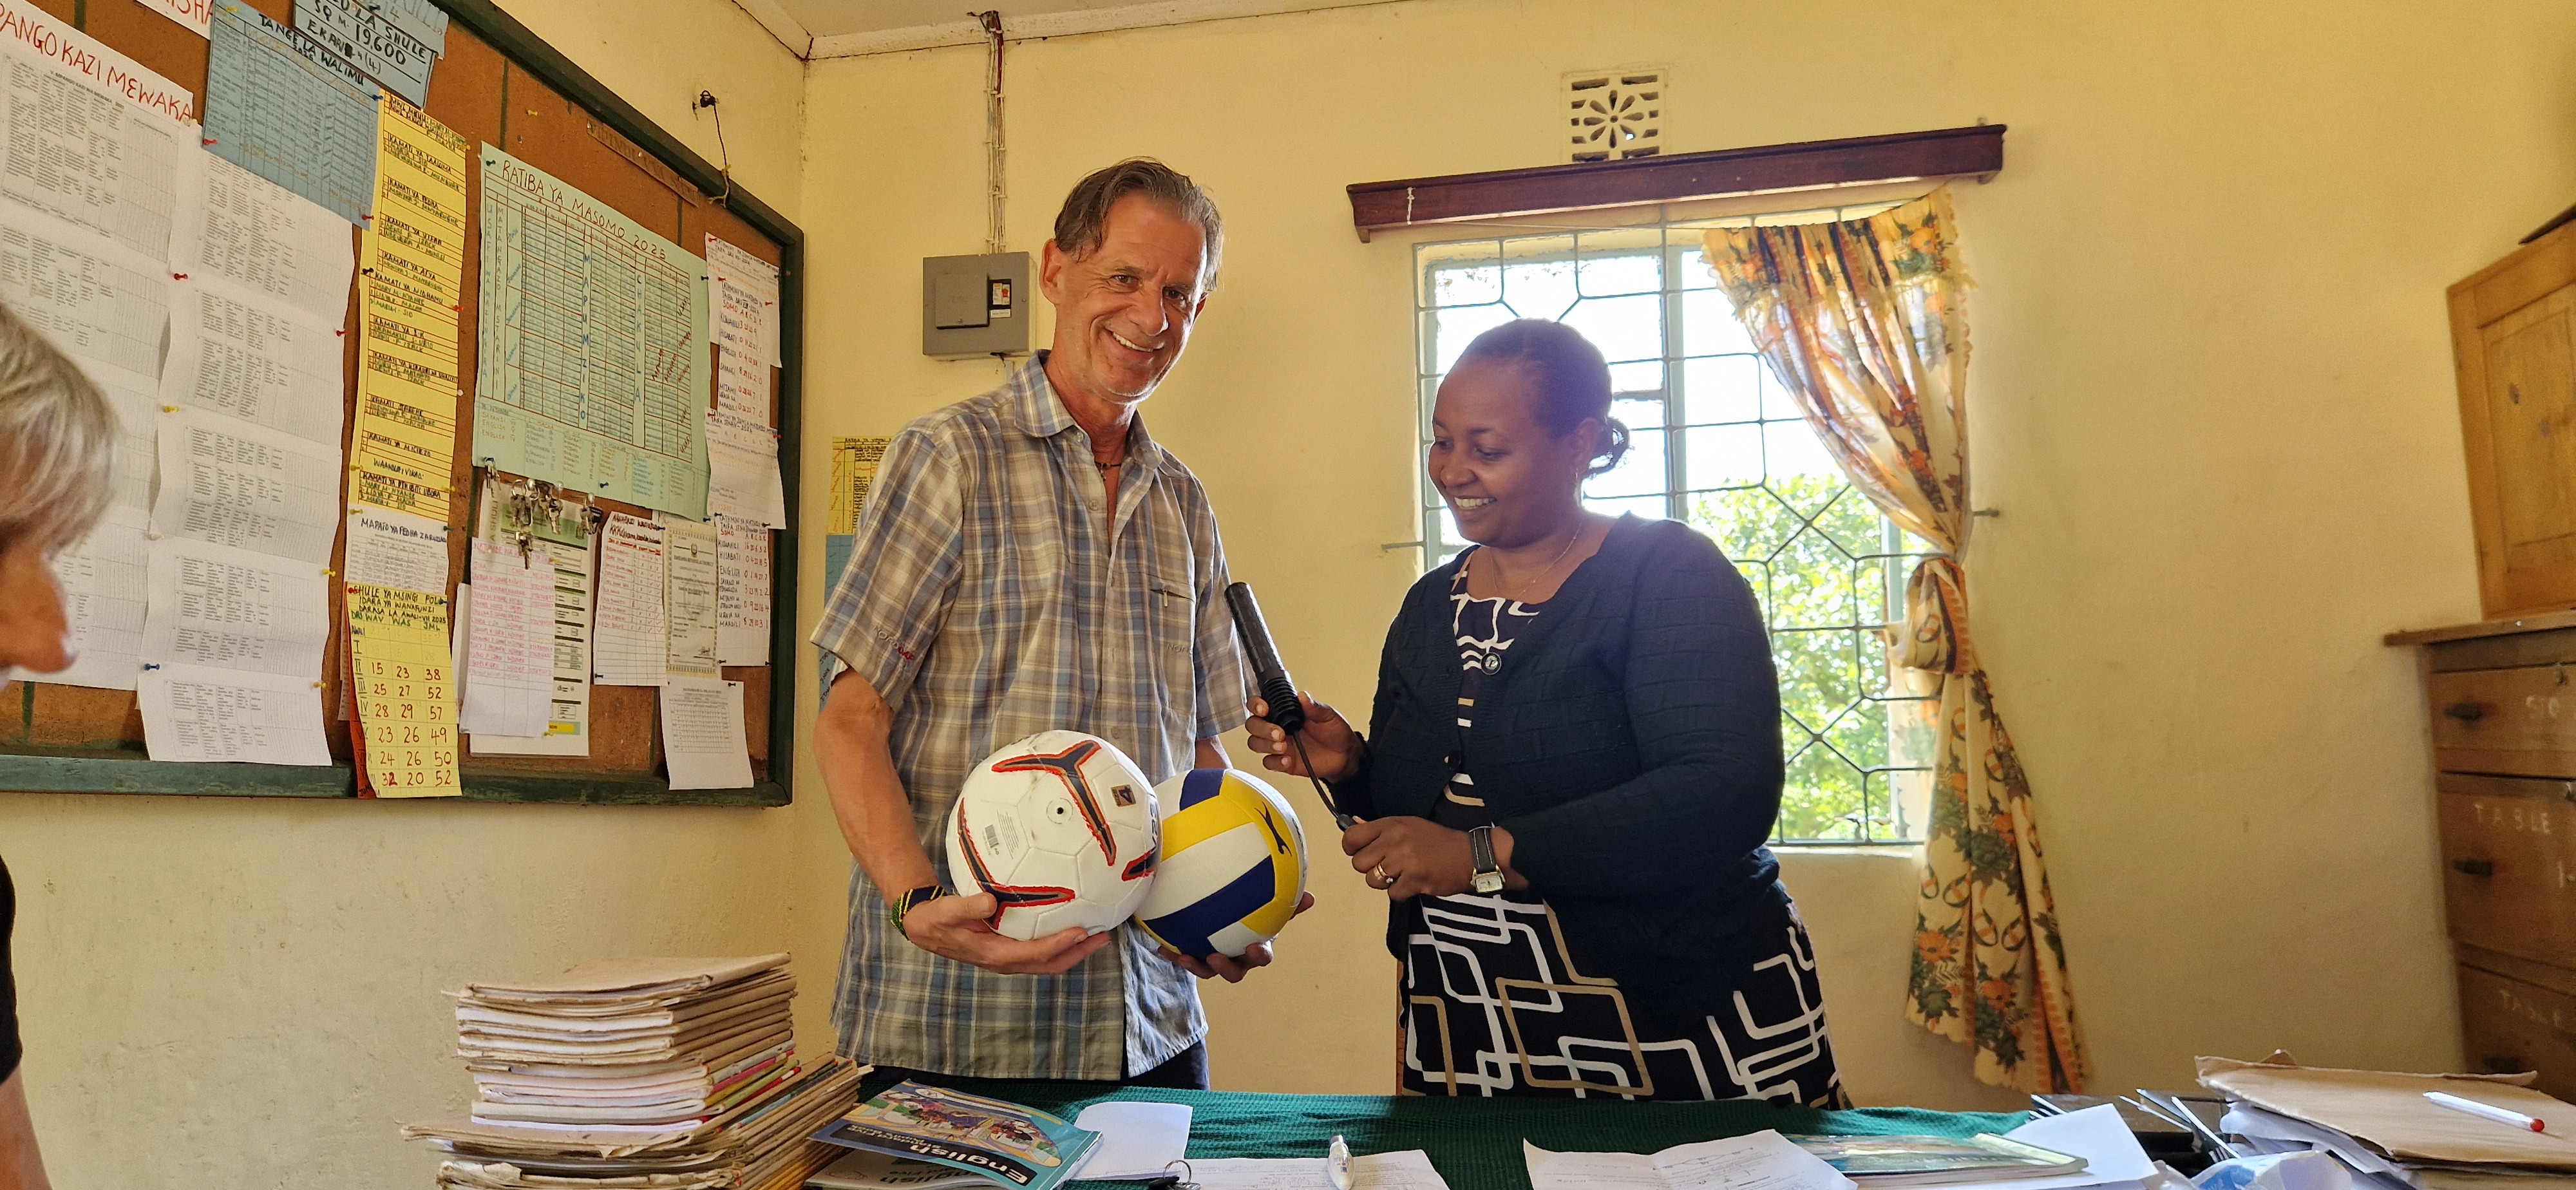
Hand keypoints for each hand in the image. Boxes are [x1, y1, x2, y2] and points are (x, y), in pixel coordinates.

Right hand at [898, 892, 1114, 974]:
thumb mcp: (947, 911)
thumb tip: (990, 903)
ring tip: (1097, 936)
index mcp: (993, 954)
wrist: (926, 927)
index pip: (1033, 954)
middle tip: (1103, 938)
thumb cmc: (937, 918)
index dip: (1058, 945)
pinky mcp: (1010, 949)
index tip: (1080, 932)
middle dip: (1077, 953)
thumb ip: (967, 907)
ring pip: (1048, 961)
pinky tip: (1072, 929)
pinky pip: (1040, 951)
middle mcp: (1005, 960)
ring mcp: (1009, 957)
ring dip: (1073, 951)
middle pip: (1049, 964)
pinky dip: (1060, 944)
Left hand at [1157, 891, 1314, 981]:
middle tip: (1216, 957)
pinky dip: (1173, 952)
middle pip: (1233, 972)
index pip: (1262, 957)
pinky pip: (1184, 957)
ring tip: (1183, 955)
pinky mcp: (1195, 957)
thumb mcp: (1271, 908)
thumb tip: (1312, 897)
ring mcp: (1215, 960)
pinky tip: (1161, 946)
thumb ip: (1289, 905)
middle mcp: (1236, 959)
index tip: (1254, 948)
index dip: (1259, 956)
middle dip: (1225, 968)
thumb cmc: (1254, 915)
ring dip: (1195, 964)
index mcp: (1255, 949)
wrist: (1227, 921)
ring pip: (1206, 970)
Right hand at [1243, 693, 1359, 781]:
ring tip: (1283, 746)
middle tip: (1280, 732)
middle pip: (1253, 725)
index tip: (1264, 708)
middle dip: (1262, 728)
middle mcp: (1277, 727)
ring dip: (1266, 744)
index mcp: (1285, 712)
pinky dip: (1275, 762)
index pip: (1260, 705)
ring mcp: (1278, 745)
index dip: (1256, 705)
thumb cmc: (1334, 732)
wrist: (1344, 755)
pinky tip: (1287, 759)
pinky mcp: (1283, 762)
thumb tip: (1303, 696)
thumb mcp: (1327, 715)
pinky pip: (1268, 763)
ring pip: (1255, 743)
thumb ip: (1314, 707)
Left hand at [1345, 817, 1515, 900]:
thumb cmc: (1438, 841)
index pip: (1352, 836)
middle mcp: (1395, 840)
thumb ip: (1381, 830)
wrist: (1470, 855)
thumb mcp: (1409, 825)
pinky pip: (1392, 894)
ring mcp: (1404, 860)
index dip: (1351, 848)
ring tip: (1402, 875)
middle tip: (1388, 867)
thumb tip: (1353, 826)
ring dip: (1385, 882)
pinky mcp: (1414, 880)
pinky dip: (1402, 892)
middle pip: (1358, 863)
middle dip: (1370, 868)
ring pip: (1373, 880)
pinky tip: (1414, 883)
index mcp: (1392, 824)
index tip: (1361, 853)